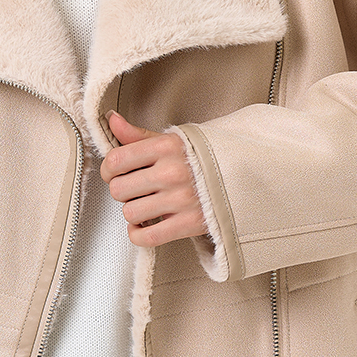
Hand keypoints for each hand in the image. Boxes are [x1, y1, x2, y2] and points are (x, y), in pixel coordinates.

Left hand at [100, 111, 206, 246]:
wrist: (247, 178)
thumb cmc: (207, 159)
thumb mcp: (174, 140)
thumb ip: (138, 134)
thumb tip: (111, 119)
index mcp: (167, 147)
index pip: (116, 160)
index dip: (109, 169)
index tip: (115, 172)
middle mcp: (172, 172)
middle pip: (119, 189)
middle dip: (123, 191)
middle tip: (136, 190)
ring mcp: (181, 200)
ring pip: (130, 213)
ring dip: (133, 212)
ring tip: (147, 205)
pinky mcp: (189, 224)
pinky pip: (146, 236)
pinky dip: (139, 233)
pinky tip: (145, 225)